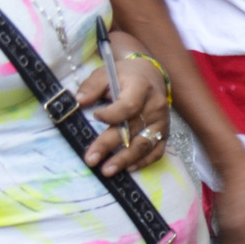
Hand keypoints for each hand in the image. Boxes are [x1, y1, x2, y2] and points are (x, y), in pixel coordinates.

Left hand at [75, 48, 171, 176]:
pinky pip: (157, 151)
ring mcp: (162, 123)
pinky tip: (128, 168)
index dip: (112, 115)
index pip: (129, 106)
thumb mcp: (106, 73)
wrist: (150, 76)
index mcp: (141, 88)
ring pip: (144, 144)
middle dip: (109, 145)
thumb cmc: (125, 76)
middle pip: (132, 129)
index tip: (96, 117)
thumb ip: (92, 86)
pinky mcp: (165, 134)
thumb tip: (79, 101)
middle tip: (91, 159)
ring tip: (107, 170)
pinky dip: (143, 161)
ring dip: (125, 159)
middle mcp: (155, 107)